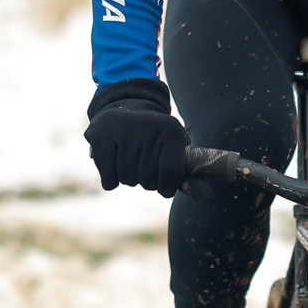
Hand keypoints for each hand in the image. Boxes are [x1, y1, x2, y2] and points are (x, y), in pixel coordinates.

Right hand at [86, 79, 191, 196]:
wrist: (127, 109)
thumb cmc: (157, 140)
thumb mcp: (177, 151)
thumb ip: (190, 177)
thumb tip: (207, 198)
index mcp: (171, 130)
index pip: (170, 173)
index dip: (167, 187)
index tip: (165, 186)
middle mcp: (148, 126)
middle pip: (147, 179)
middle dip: (147, 182)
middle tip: (145, 168)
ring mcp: (122, 129)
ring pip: (127, 179)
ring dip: (130, 179)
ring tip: (132, 162)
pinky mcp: (100, 135)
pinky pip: (108, 177)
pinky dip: (111, 180)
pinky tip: (115, 164)